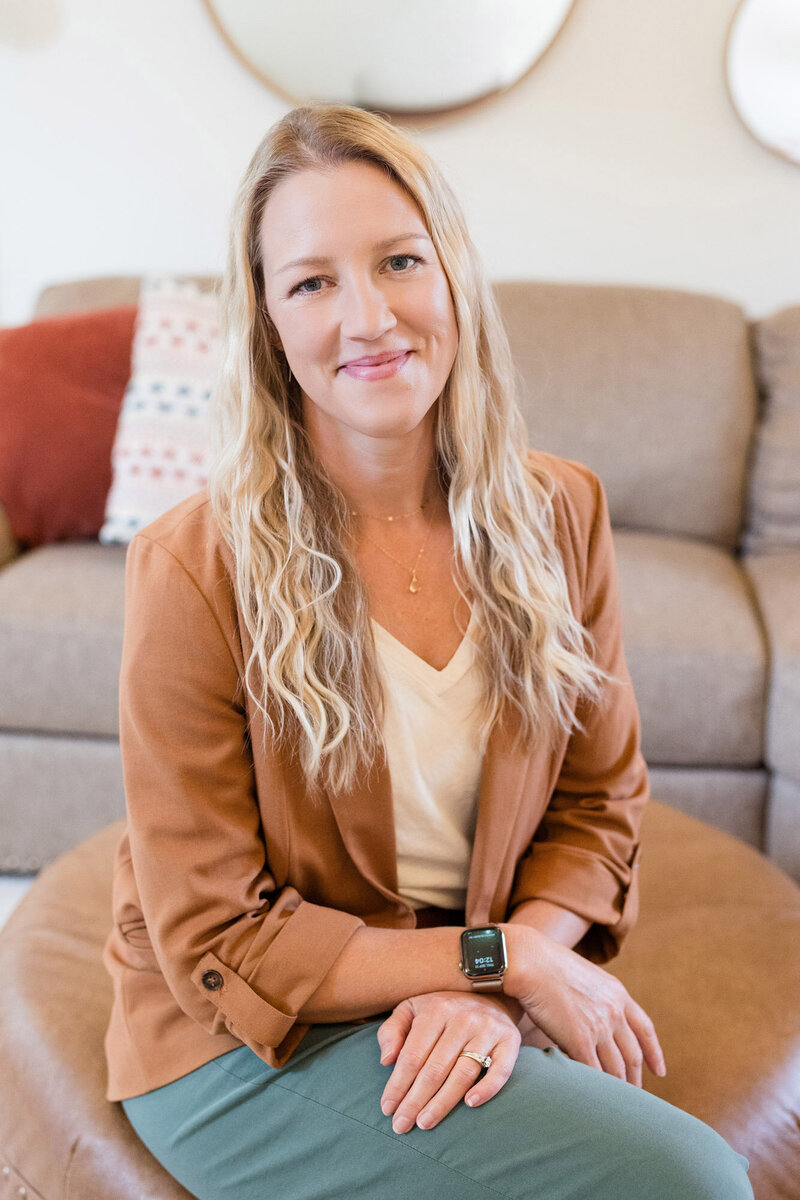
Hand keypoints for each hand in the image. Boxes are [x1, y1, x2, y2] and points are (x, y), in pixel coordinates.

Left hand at [376, 991, 521, 1132]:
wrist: (489, 993)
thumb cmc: (441, 1009)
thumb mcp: (411, 1008)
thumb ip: (392, 1031)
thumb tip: (386, 1061)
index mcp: (436, 1010)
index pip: (412, 1055)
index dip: (397, 1085)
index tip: (387, 1108)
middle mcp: (463, 1018)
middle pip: (435, 1069)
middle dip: (415, 1101)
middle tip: (401, 1126)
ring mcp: (488, 1029)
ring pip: (463, 1074)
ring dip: (442, 1103)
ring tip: (425, 1123)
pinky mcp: (509, 1041)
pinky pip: (500, 1070)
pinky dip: (487, 1089)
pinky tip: (470, 1104)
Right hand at [502, 924, 665, 1086]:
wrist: (530, 961)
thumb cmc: (547, 965)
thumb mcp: (585, 975)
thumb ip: (597, 996)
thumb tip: (595, 1013)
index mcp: (618, 994)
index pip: (645, 1029)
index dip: (654, 1053)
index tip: (659, 1071)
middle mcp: (614, 1011)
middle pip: (632, 1055)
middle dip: (635, 1079)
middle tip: (634, 1097)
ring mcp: (599, 1027)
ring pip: (616, 1068)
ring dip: (617, 1089)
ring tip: (615, 1105)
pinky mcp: (580, 1040)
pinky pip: (594, 1072)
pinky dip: (595, 1087)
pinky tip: (593, 1097)